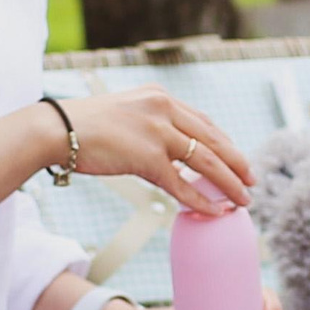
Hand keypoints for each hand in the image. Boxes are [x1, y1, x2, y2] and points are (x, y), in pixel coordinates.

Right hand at [59, 87, 251, 211]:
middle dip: (237, 163)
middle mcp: (164, 109)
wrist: (56, 129)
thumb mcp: (124, 114)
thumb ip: (149, 126)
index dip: (225, 143)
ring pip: (206, 162)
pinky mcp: (147, 156)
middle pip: (214, 139)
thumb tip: (167, 153)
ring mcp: (157, 131)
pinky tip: (215, 213)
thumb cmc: (82, 127)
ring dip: (229, 184)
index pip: (203, 121)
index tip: (236, 159)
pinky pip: (182, 183)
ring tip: (243, 200)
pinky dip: (201, 200)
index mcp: (160, 97)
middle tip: (252, 181)